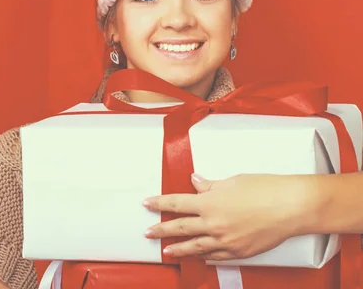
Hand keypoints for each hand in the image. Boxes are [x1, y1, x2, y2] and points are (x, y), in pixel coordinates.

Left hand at [142, 173, 317, 260]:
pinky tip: (199, 257)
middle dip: (161, 230)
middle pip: (179, 228)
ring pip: (194, 247)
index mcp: (209, 203)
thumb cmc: (266, 190)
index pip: (176, 203)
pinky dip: (204, 256)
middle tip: (148, 233)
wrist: (292, 206)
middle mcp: (214, 224)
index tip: (147, 204)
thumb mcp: (232, 181)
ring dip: (178, 249)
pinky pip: (215, 256)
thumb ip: (209, 185)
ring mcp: (225, 241)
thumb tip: (195, 181)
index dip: (158, 203)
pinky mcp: (238, 252)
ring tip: (168, 251)